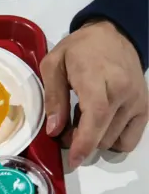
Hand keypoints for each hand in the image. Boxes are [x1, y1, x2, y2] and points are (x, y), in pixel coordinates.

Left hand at [41, 20, 147, 168]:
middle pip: (104, 134)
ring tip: (82, 120)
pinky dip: (112, 140)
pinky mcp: (145, 107)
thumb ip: (53, 98)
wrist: (113, 34)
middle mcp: (124, 92)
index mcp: (98, 78)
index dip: (84, 142)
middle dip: (80, 142)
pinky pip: (130, 139)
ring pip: (115, 140)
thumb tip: (54, 130)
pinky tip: (100, 125)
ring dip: (94, 140)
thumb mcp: (53, 65)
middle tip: (64, 130)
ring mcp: (138, 101)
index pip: (96, 117)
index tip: (73, 159)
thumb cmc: (78, 49)